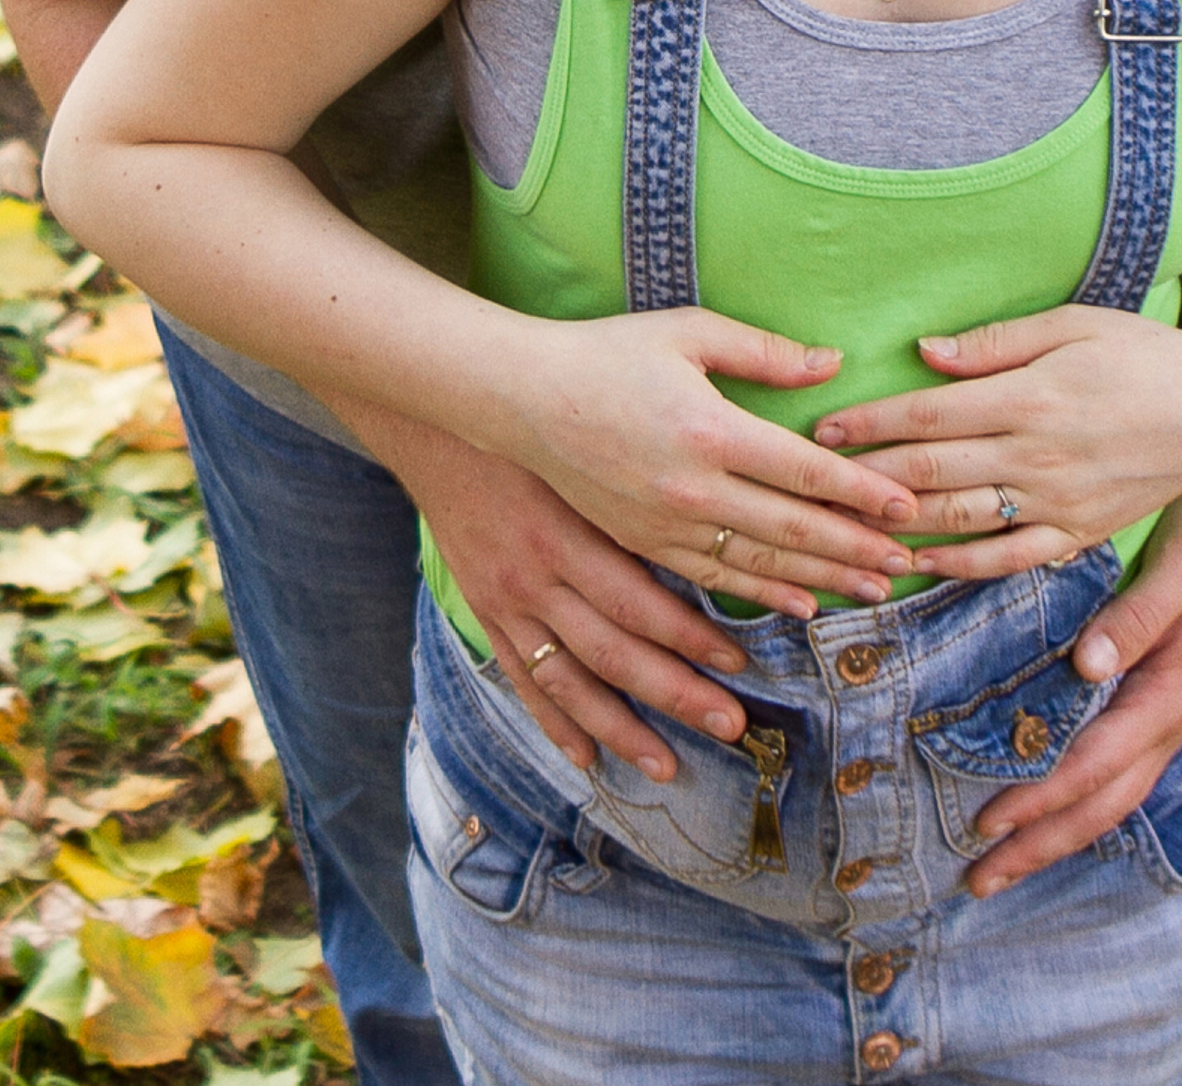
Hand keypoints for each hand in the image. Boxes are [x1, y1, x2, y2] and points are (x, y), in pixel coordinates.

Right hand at [393, 431, 754, 785]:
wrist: (439, 419)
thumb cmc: (533, 414)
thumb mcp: (590, 435)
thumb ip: (658, 467)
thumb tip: (736, 491)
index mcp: (566, 530)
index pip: (638, 602)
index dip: (691, 637)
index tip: (742, 661)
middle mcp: (533, 575)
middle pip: (612, 651)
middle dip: (674, 694)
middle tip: (731, 726)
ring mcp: (505, 599)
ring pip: (569, 680)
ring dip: (620, 728)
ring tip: (669, 766)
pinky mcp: (485, 609)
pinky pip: (522, 677)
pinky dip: (553, 722)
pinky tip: (587, 756)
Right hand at [501, 310, 918, 613]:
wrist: (521, 397)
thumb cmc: (608, 352)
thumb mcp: (687, 332)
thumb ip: (763, 351)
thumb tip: (832, 364)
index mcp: (709, 428)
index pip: (804, 470)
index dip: (861, 492)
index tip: (906, 508)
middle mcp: (691, 487)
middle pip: (792, 528)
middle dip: (856, 548)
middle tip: (907, 564)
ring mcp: (663, 524)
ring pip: (759, 565)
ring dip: (821, 580)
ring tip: (873, 592)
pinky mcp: (642, 543)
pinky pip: (714, 580)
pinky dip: (763, 595)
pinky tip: (800, 604)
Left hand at [813, 308, 1181, 576]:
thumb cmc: (1146, 353)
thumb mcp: (1074, 323)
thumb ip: (996, 342)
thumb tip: (925, 353)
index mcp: (1031, 397)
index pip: (928, 416)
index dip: (870, 423)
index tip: (823, 426)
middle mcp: (1038, 457)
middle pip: (931, 474)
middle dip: (864, 477)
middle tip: (811, 481)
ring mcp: (1059, 503)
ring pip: (960, 521)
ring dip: (897, 526)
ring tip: (844, 526)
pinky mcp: (1079, 533)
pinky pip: (1009, 559)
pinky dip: (960, 565)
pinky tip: (919, 562)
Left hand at [965, 478, 1181, 895]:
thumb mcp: (1179, 571)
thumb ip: (1135, 619)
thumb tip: (1087, 666)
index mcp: (1171, 695)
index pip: (1095, 767)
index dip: (1040, 799)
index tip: (986, 824)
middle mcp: (1170, 719)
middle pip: (1101, 804)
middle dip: (1041, 845)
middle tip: (979, 882)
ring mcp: (1169, 714)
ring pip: (1109, 795)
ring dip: (1056, 833)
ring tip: (1001, 862)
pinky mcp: (1162, 699)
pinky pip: (1116, 769)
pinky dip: (1077, 798)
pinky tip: (1047, 802)